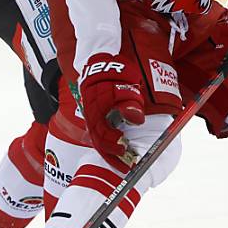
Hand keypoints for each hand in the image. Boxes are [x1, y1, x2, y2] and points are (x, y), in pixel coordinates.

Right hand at [79, 52, 144, 172]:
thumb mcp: (125, 83)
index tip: (125, 152)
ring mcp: (91, 115)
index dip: (114, 146)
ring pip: (98, 139)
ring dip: (110, 152)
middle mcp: (90, 114)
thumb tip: (136, 118)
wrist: (101, 60)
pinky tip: (117, 148)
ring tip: (123, 161)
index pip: (102, 134)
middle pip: (99, 142)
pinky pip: (98, 133)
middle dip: (112, 156)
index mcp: (96, 108)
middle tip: (127, 167)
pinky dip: (108, 143)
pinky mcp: (94, 115)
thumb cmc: (115, 71)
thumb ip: (130, 101)